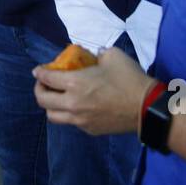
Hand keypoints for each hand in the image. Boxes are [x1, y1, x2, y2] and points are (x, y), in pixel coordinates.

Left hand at [33, 47, 150, 136]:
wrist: (147, 108)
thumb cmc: (129, 79)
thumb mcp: (112, 56)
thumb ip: (97, 54)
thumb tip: (94, 56)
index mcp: (75, 84)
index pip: (47, 78)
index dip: (39, 73)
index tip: (38, 70)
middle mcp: (72, 104)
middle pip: (43, 100)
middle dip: (39, 90)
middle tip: (44, 84)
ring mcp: (80, 120)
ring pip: (53, 117)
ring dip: (50, 106)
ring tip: (57, 98)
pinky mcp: (89, 130)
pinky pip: (70, 122)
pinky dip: (68, 114)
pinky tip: (76, 107)